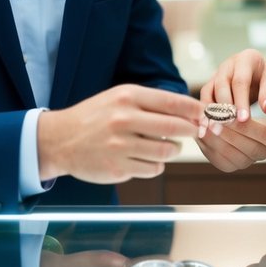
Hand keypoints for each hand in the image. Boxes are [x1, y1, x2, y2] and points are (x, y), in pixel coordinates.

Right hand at [38, 84, 203, 183]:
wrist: (59, 140)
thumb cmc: (96, 116)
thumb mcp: (119, 98)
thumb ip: (152, 104)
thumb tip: (191, 114)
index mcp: (127, 97)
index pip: (172, 102)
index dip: (195, 110)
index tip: (207, 115)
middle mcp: (124, 119)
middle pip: (175, 128)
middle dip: (191, 131)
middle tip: (195, 132)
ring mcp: (120, 146)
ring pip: (166, 152)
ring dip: (173, 151)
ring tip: (166, 147)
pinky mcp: (117, 168)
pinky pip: (153, 169)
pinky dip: (156, 165)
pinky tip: (146, 159)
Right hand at [195, 49, 265, 170]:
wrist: (263, 87)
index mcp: (249, 59)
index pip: (241, 80)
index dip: (242, 101)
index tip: (245, 119)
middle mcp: (230, 64)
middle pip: (221, 85)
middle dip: (226, 108)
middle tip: (228, 127)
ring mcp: (217, 75)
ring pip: (209, 93)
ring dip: (214, 112)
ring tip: (219, 130)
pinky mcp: (209, 89)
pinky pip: (202, 102)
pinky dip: (205, 116)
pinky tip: (210, 131)